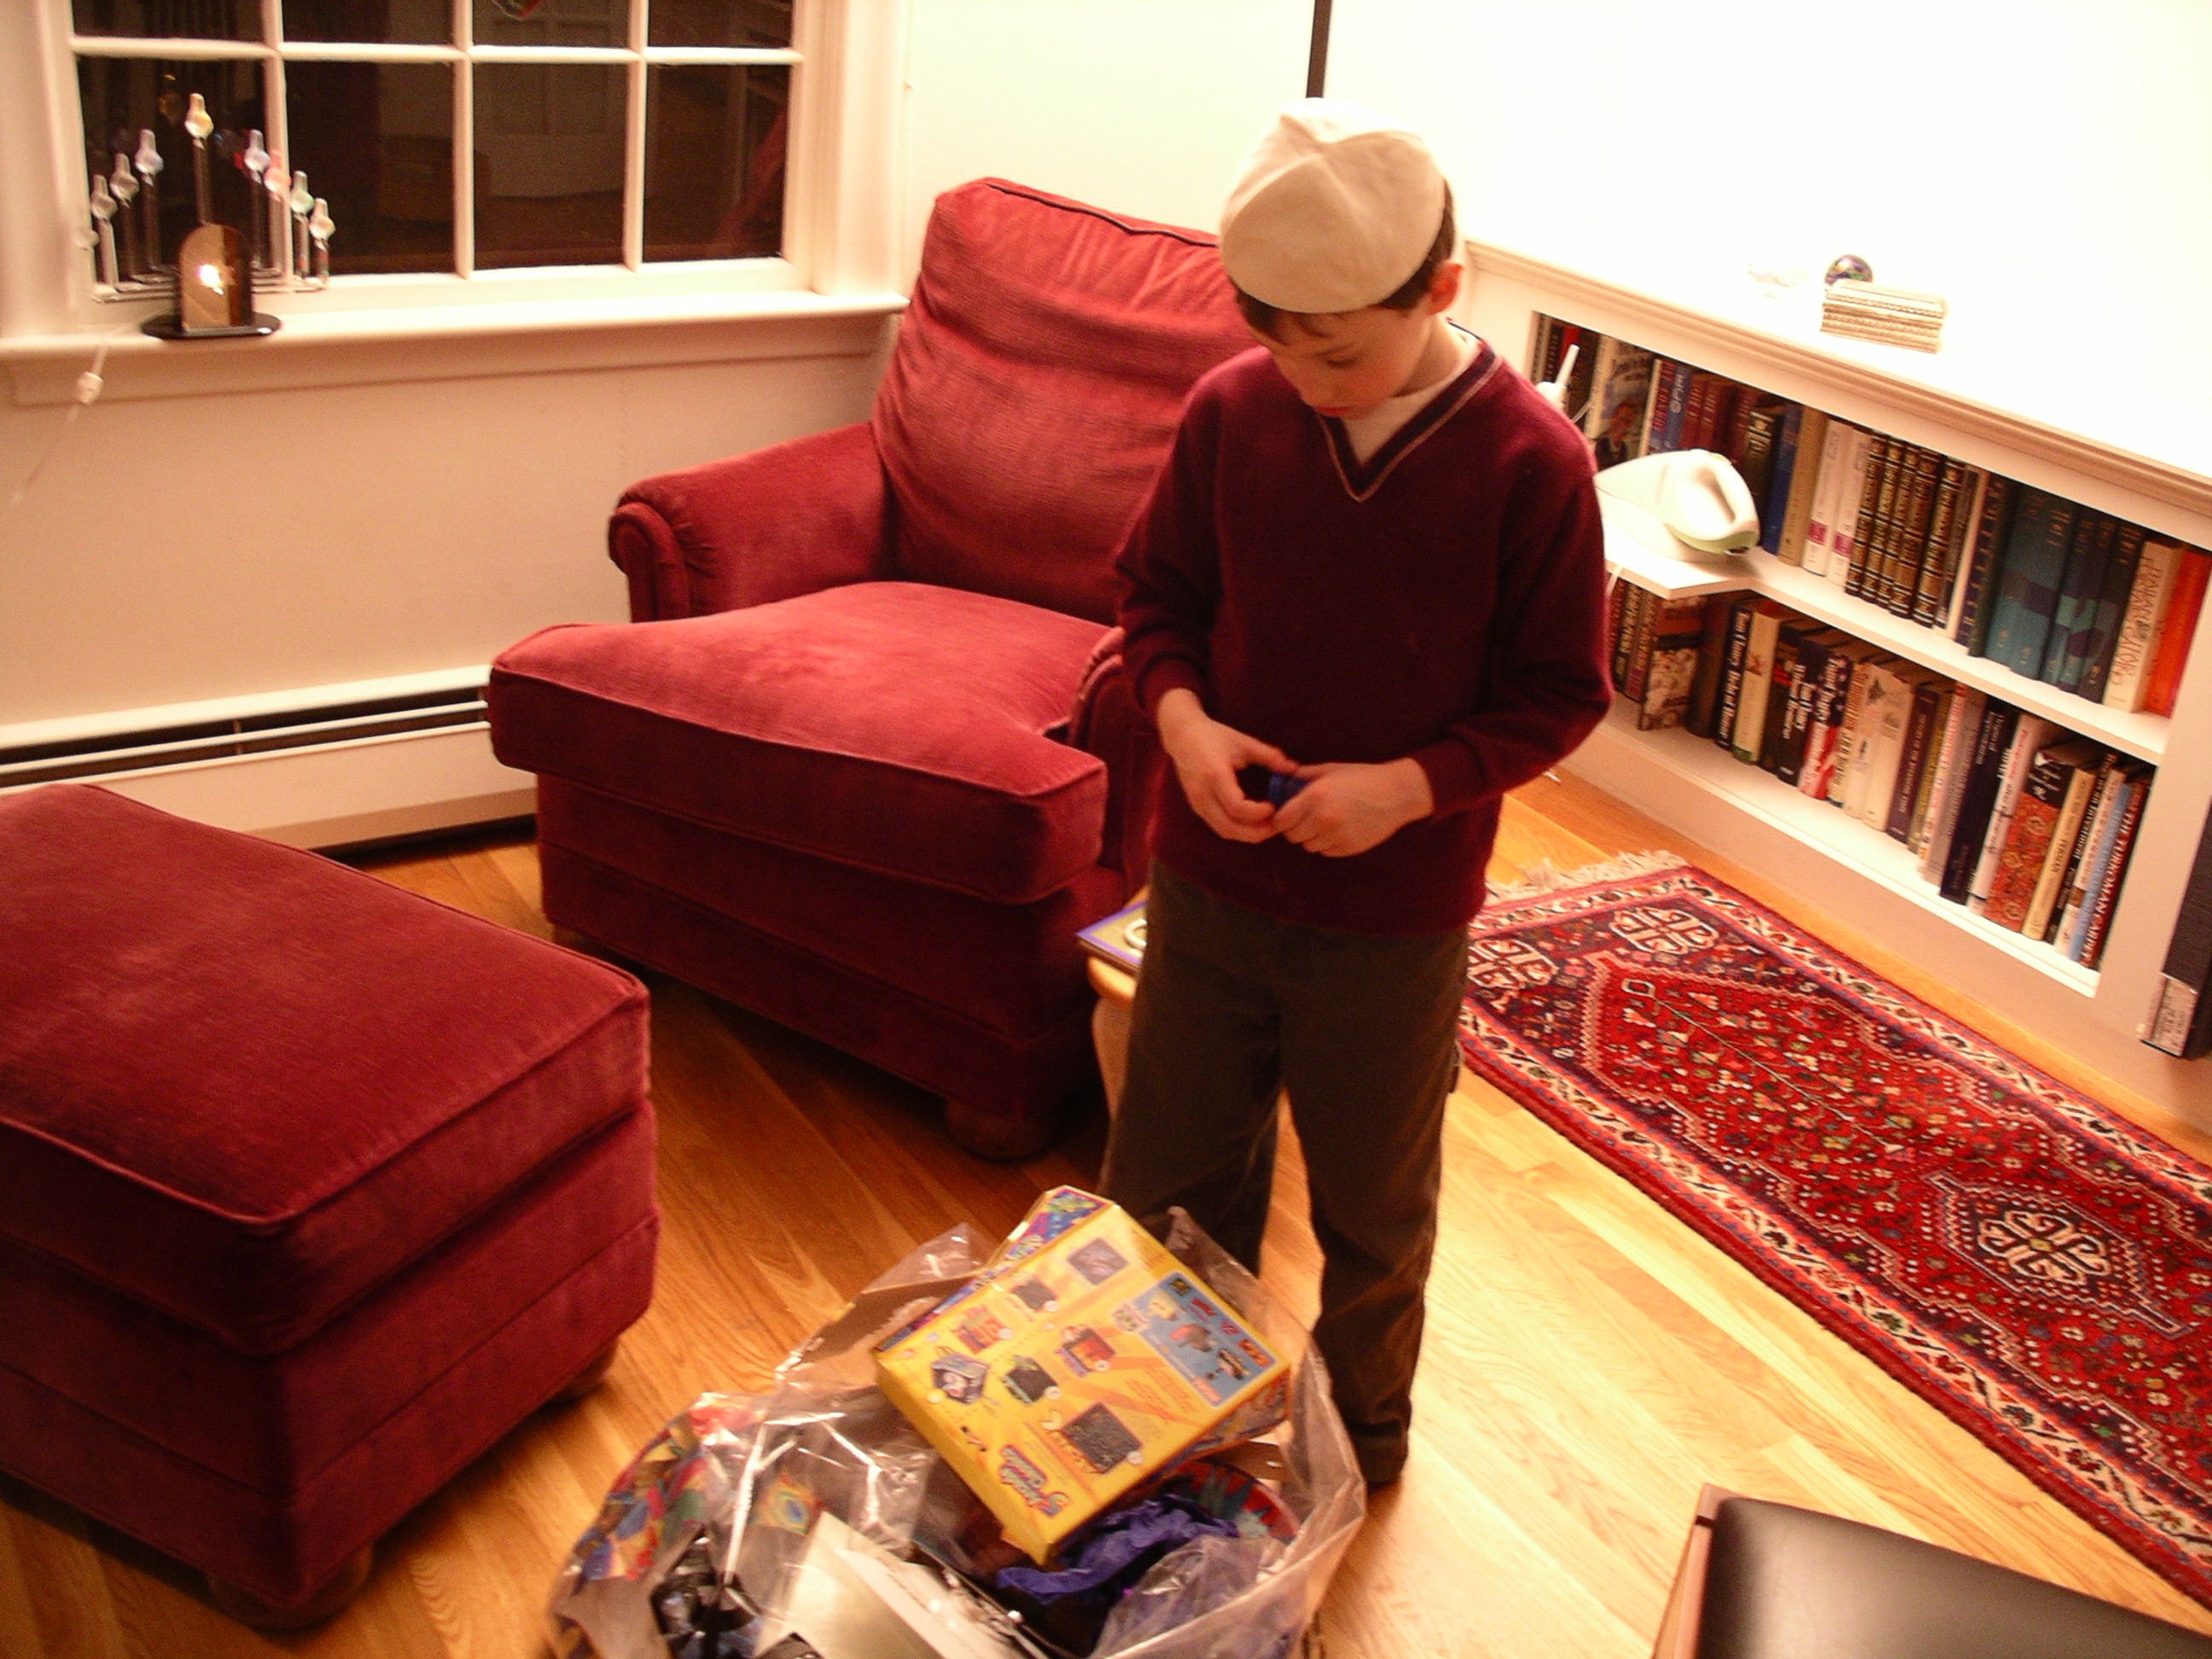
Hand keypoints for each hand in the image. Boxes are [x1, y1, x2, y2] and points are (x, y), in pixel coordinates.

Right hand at [1155, 688, 1295, 842]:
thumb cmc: (1214, 736)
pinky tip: (1252, 823)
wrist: (1182, 735)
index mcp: (1215, 775)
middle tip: (1276, 826)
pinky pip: (1218, 826)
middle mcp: (1202, 793)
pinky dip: (1237, 829)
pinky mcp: (1197, 807)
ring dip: (1247, 834)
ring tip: (1267, 827)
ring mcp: (1197, 803)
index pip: (1237, 808)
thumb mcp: (1243, 742)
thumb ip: (1269, 756)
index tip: (1273, 807)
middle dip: (1255, 832)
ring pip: (1223, 831)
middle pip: (1229, 828)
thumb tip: (1294, 768)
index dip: (1258, 813)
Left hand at [1273, 758, 1434, 856]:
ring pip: (1309, 846)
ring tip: (1327, 822)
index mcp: (1315, 797)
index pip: (1281, 820)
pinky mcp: (1348, 847)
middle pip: (1292, 836)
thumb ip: (1303, 777)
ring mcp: (1336, 835)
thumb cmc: (1362, 777)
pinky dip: (1328, 843)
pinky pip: (1326, 851)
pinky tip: (1341, 828)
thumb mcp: (1330, 770)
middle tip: (1307, 818)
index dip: (1282, 819)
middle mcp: (1323, 818)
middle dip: (1296, 828)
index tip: (1287, 815)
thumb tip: (1281, 784)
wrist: (1396, 793)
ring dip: (1312, 836)